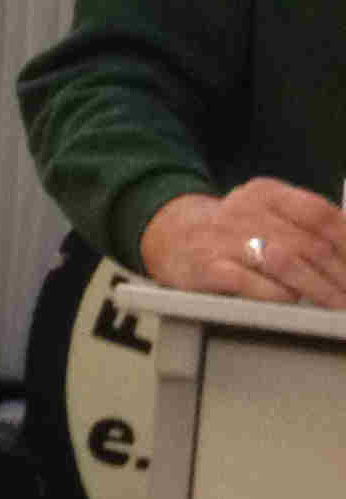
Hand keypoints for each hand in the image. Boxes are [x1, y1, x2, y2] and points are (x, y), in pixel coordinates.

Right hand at [138, 180, 345, 308]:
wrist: (169, 236)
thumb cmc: (230, 232)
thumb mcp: (265, 213)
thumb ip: (304, 225)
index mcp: (265, 192)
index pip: (320, 213)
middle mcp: (243, 209)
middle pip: (308, 243)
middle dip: (340, 275)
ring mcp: (222, 238)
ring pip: (285, 262)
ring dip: (319, 289)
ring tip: (336, 305)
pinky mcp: (206, 267)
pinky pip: (249, 282)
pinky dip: (277, 295)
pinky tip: (292, 302)